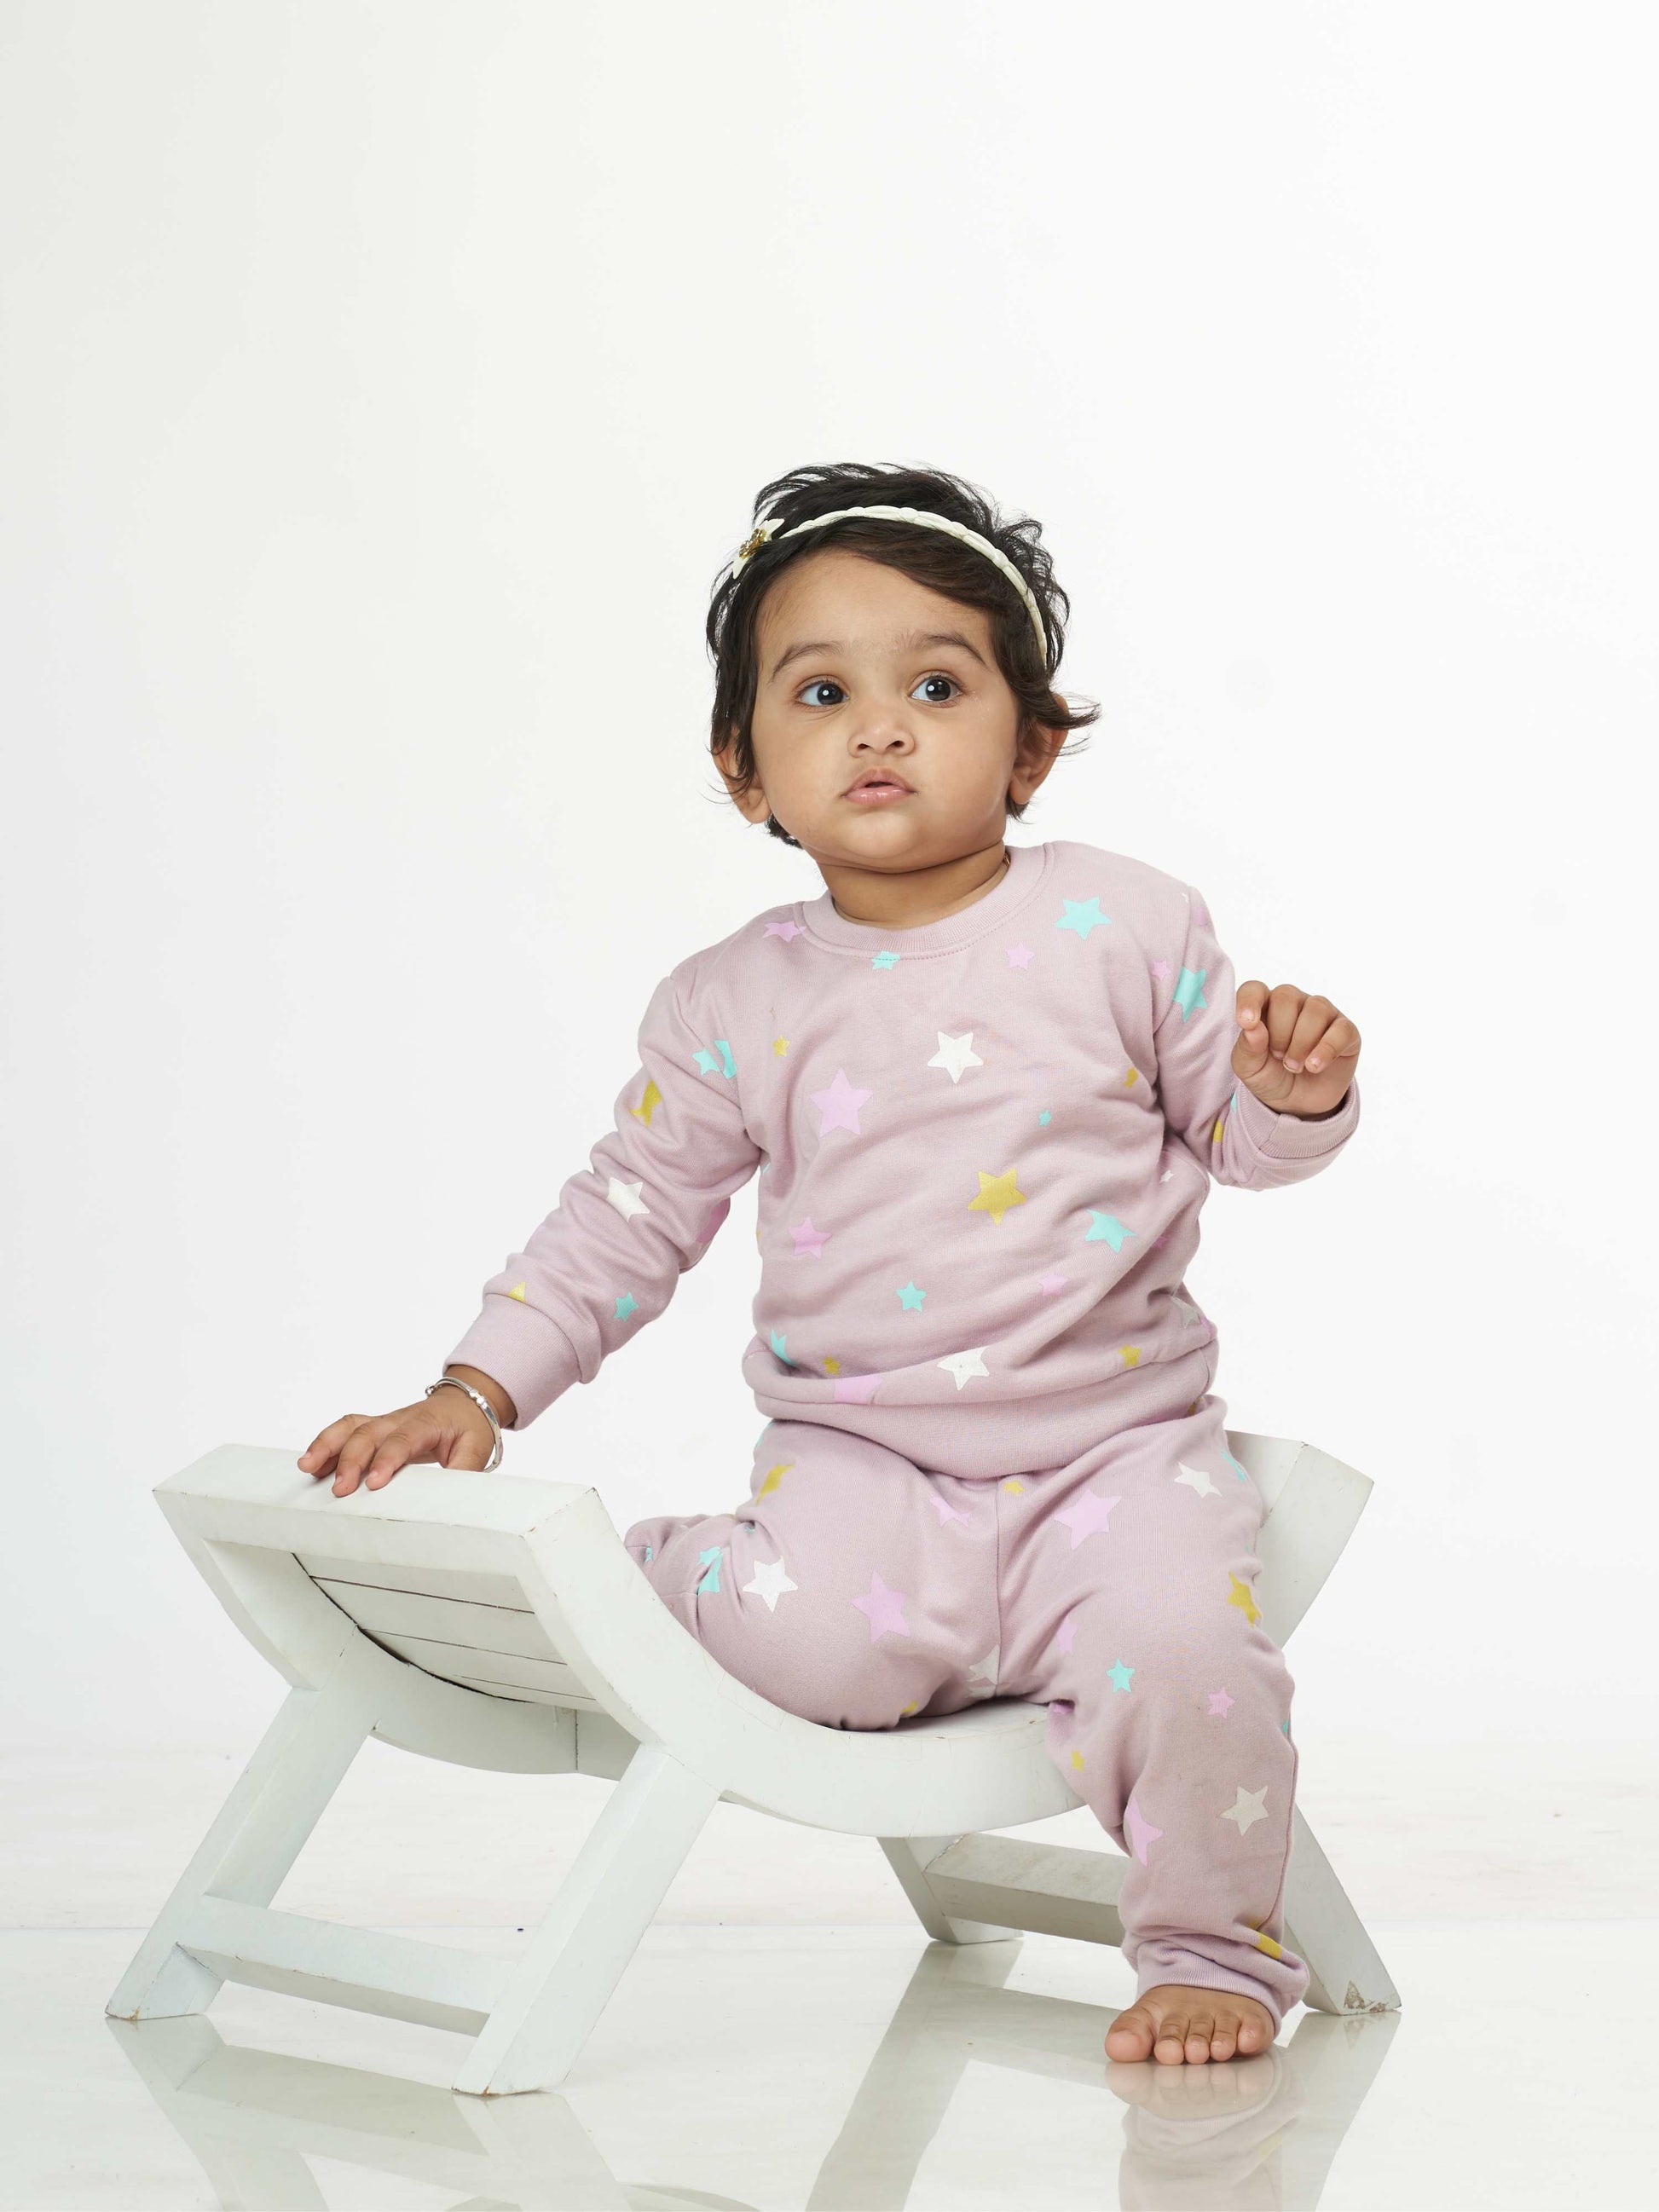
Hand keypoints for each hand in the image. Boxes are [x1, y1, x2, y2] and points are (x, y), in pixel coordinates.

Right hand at [297, 1375, 506, 1497]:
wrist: (463, 1404)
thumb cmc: (468, 1427)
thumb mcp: (476, 1449)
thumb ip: (465, 1470)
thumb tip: (453, 1496)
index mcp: (426, 1423)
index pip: (402, 1439)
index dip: (387, 1459)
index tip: (374, 1483)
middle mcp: (399, 1419)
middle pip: (369, 1433)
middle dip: (351, 1460)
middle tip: (340, 1490)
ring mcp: (383, 1422)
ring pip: (350, 1427)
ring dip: (327, 1445)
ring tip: (307, 1468)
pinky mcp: (373, 1427)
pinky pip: (345, 1430)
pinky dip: (325, 1444)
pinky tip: (311, 1463)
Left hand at [1233, 981, 1359, 1118]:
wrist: (1298, 1104)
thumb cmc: (1271, 1077)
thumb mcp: (1250, 1069)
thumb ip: (1247, 1048)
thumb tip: (1251, 1027)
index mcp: (1265, 1006)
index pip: (1254, 989)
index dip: (1249, 1001)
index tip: (1246, 1023)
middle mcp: (1294, 1003)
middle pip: (1286, 996)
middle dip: (1279, 1032)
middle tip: (1278, 1057)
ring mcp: (1322, 1014)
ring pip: (1315, 1010)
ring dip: (1301, 1043)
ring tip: (1294, 1066)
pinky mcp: (1346, 1031)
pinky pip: (1341, 1030)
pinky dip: (1326, 1049)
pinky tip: (1314, 1066)